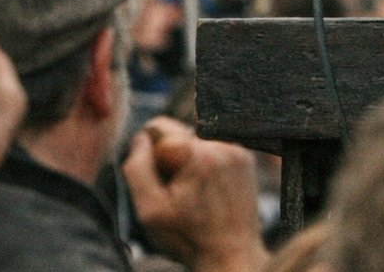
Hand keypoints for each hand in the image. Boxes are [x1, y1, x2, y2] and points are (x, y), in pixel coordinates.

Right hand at [123, 116, 269, 271]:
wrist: (231, 254)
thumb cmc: (188, 237)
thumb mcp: (149, 210)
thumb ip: (137, 168)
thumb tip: (141, 138)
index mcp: (194, 153)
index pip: (158, 128)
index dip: (151, 156)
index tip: (161, 182)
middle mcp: (219, 144)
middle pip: (179, 135)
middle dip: (172, 159)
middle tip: (179, 193)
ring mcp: (236, 150)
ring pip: (197, 142)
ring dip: (191, 162)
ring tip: (196, 195)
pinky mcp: (246, 158)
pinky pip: (216, 149)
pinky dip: (208, 165)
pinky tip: (210, 192)